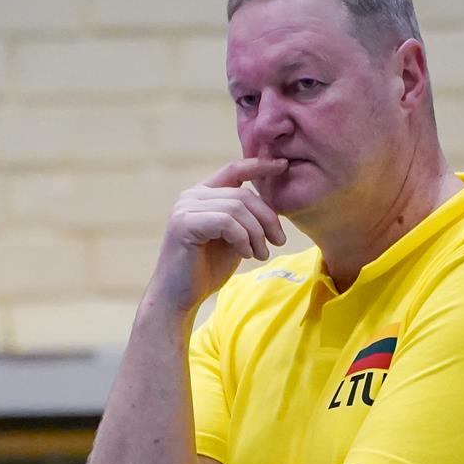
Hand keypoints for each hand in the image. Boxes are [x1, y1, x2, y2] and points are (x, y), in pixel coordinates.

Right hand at [147, 157, 288, 312]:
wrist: (179, 298)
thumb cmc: (206, 270)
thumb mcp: (234, 238)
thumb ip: (246, 218)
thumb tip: (273, 203)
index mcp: (202, 195)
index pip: (234, 169)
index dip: (259, 165)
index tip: (284, 166)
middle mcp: (191, 196)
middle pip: (243, 194)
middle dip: (267, 218)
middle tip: (279, 242)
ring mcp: (185, 208)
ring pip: (238, 208)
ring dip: (257, 233)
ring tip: (261, 254)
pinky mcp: (184, 223)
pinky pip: (227, 222)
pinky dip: (243, 239)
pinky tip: (246, 255)